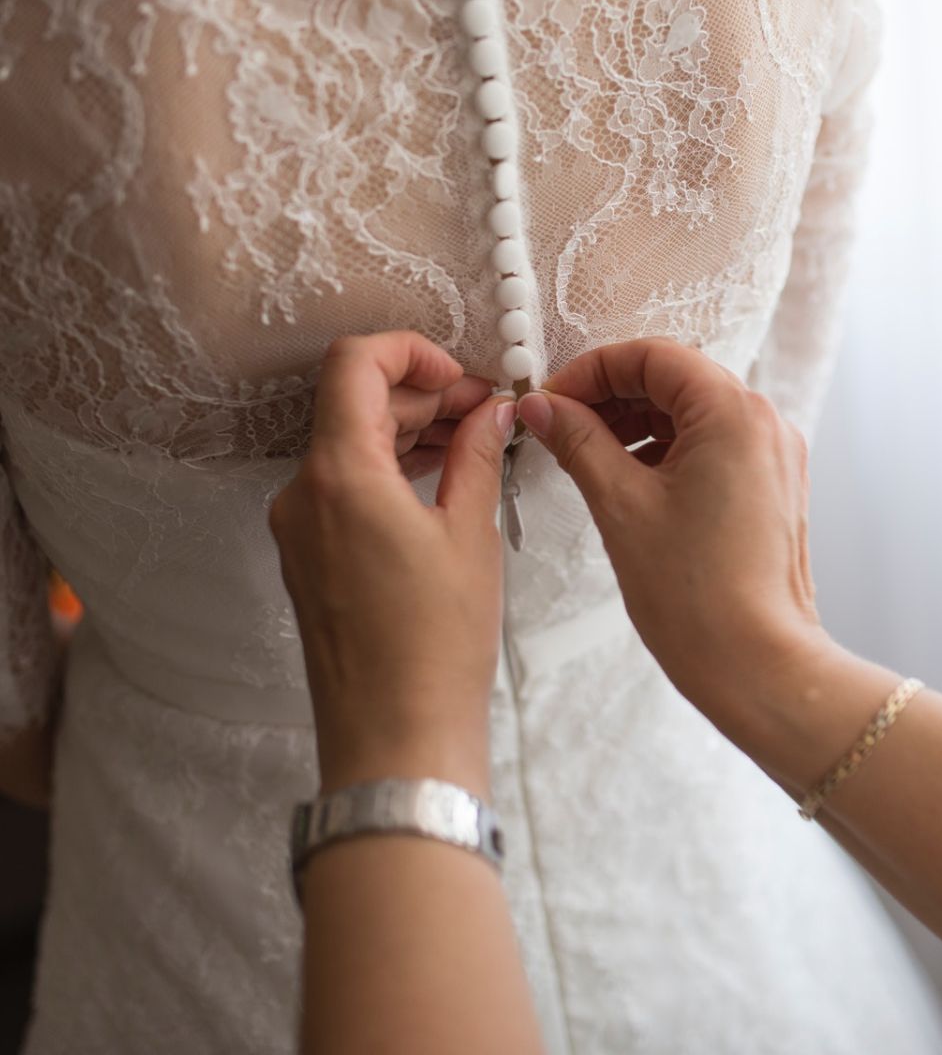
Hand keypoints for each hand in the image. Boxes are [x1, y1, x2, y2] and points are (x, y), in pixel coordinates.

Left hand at [270, 332, 514, 795]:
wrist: (394, 739)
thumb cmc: (436, 645)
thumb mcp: (470, 535)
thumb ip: (476, 455)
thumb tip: (492, 411)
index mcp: (339, 475)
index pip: (354, 364)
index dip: (411, 351)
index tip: (461, 375)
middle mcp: (302, 493)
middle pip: (353, 403)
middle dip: (421, 393)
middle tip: (487, 409)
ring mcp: (298, 528)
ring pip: (349, 445)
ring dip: (407, 430)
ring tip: (475, 440)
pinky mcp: (308, 558)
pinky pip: (343, 488)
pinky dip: (388, 469)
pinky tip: (440, 477)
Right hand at [516, 338, 830, 740]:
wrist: (756, 666)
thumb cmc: (697, 595)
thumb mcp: (620, 505)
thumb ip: (578, 441)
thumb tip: (543, 407)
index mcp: (733, 413)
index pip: (653, 356)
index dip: (593, 370)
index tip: (552, 399)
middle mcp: (764, 423)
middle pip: (674, 380)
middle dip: (612, 397)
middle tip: (559, 426)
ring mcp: (773, 456)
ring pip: (691, 414)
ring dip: (634, 424)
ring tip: (584, 456)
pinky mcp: (769, 488)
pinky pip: (710, 447)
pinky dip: (663, 451)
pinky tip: (624, 479)